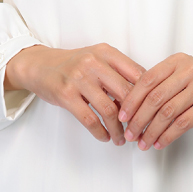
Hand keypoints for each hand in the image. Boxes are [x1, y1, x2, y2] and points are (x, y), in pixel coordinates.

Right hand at [5, 43, 145, 145]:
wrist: (40, 65)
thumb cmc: (74, 64)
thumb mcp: (98, 58)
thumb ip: (118, 71)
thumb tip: (143, 96)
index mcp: (107, 52)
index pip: (137, 74)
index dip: (147, 96)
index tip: (151, 112)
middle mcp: (94, 62)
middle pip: (126, 93)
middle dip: (136, 116)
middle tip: (139, 130)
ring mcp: (79, 78)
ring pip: (109, 110)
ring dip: (118, 130)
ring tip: (121, 139)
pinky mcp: (66, 95)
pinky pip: (89, 119)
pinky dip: (101, 132)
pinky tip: (105, 137)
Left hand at [118, 54, 192, 150]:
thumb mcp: (184, 73)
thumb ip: (163, 83)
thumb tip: (133, 106)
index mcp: (177, 61)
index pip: (147, 79)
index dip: (132, 99)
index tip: (123, 116)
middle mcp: (189, 70)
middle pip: (155, 97)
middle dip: (139, 118)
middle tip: (129, 134)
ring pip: (168, 112)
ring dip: (151, 131)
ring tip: (142, 143)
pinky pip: (183, 122)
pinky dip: (168, 136)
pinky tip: (159, 143)